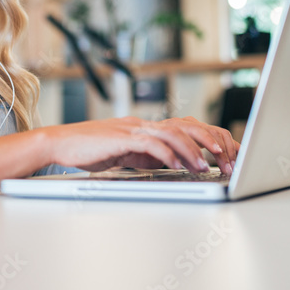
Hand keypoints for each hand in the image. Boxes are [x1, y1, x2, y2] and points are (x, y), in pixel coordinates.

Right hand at [43, 116, 240, 174]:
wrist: (60, 143)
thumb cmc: (90, 150)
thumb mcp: (126, 154)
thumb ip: (149, 155)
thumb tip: (173, 163)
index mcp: (147, 127)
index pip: (187, 126)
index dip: (210, 138)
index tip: (228, 154)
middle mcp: (144, 124)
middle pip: (187, 125)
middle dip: (212, 142)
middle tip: (229, 159)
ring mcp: (133, 129)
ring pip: (173, 133)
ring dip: (194, 150)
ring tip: (209, 165)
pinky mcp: (122, 138)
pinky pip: (152, 144)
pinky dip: (170, 154)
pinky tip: (181, 165)